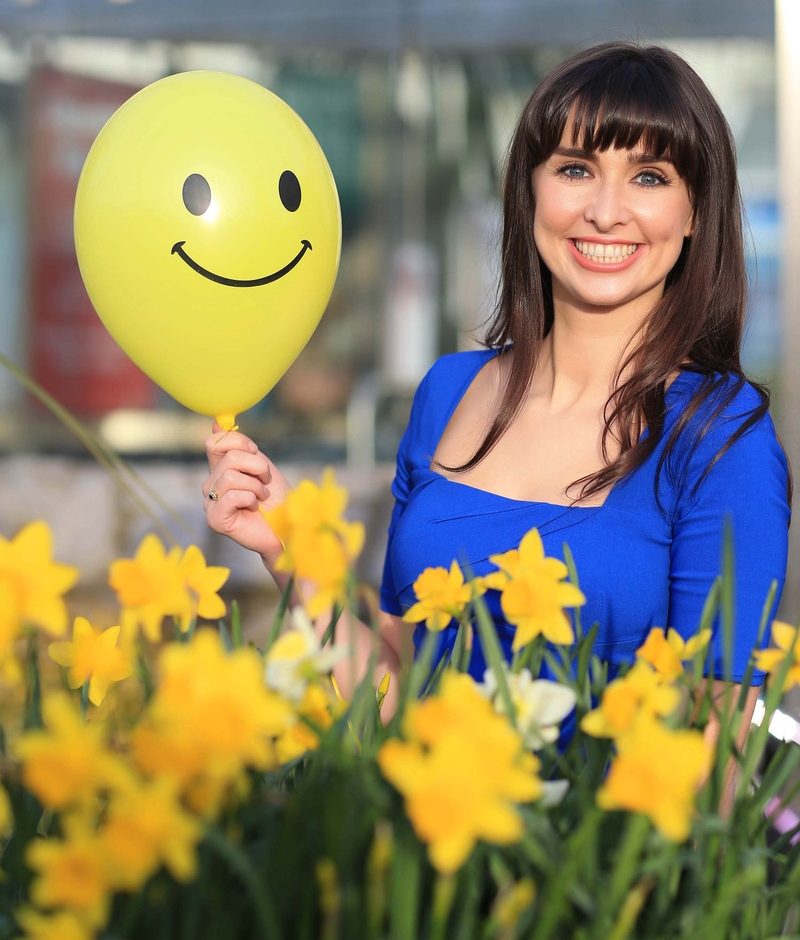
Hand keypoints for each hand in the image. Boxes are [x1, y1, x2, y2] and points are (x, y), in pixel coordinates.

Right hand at [203, 422, 292, 566]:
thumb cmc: (277, 498)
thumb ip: (239, 447)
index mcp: (219, 469)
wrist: (288, 525)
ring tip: (262, 498)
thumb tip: (216, 425)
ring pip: (230, 476)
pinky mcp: (214, 520)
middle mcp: (211, 485)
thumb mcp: (261, 465)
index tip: (256, 454)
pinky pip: (230, 496)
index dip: (240, 443)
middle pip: (228, 458)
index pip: (214, 442)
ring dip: (256, 486)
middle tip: (266, 483)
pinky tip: (254, 508)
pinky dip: (250, 499)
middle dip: (257, 467)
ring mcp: (210, 503)